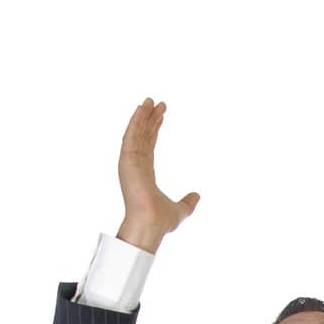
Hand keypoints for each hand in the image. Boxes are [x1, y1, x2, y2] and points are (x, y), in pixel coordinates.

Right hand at [117, 98, 199, 250]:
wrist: (151, 223)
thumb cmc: (161, 221)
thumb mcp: (180, 210)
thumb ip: (188, 203)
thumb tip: (197, 196)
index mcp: (145, 175)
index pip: (149, 147)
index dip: (154, 130)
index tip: (161, 116)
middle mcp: (136, 167)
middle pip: (142, 137)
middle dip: (149, 119)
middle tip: (157, 103)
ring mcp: (130, 163)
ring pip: (136, 133)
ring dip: (142, 116)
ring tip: (149, 100)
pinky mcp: (126, 160)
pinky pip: (130, 135)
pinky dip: (135, 121)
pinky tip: (141, 108)